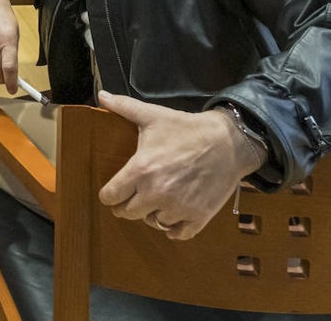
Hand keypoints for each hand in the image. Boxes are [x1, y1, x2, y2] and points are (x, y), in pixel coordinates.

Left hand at [97, 93, 264, 239]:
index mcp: (141, 170)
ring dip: (151, 214)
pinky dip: (173, 228)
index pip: (111, 196)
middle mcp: (157, 193)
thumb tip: (102, 95)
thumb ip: (124, 107)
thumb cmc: (186, 128)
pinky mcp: (199, 216)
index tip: (111, 193)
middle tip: (131, 198)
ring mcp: (179, 207)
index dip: (108, 195)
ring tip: (154, 202)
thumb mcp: (153, 115)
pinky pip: (178, 234)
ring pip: (153, 222)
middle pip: (128, 213)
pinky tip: (172, 217)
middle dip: (126, 206)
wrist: (228, 142)